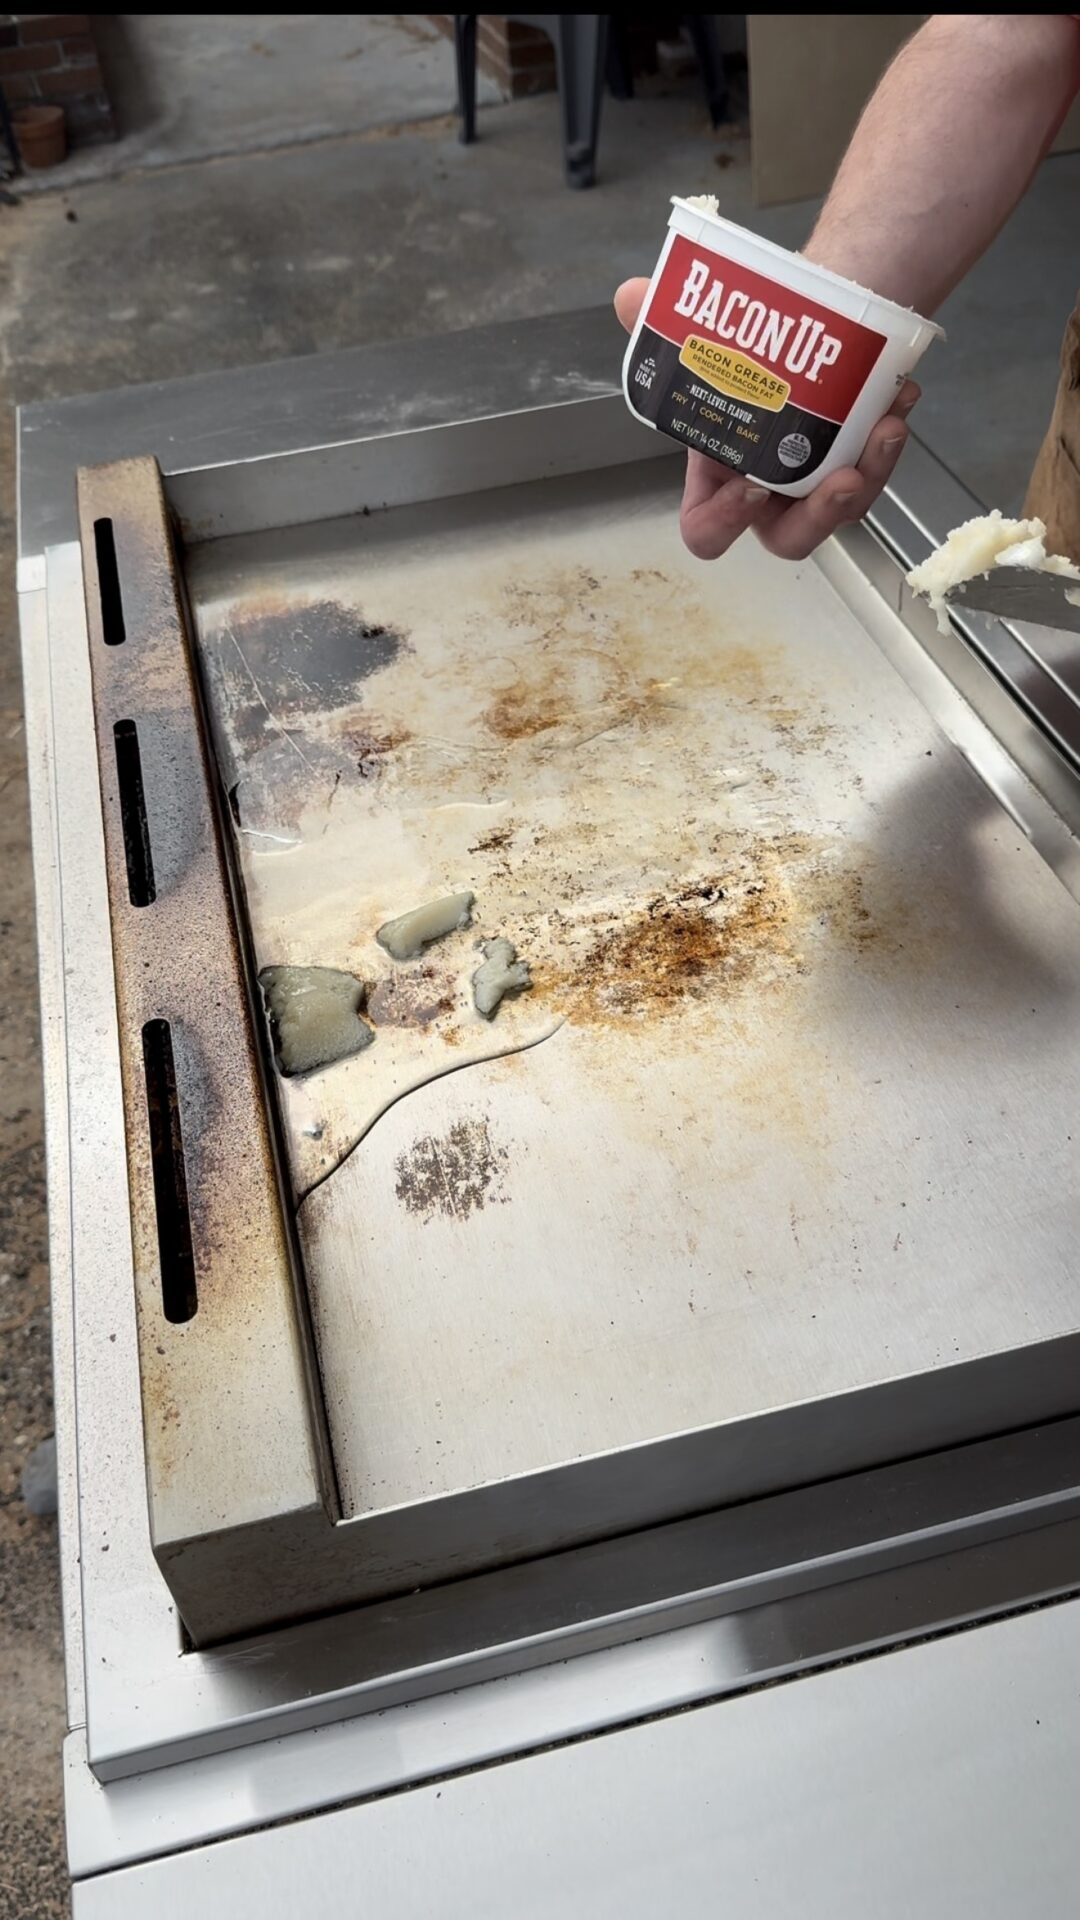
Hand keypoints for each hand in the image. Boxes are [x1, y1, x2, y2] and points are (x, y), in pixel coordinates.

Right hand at [614, 277, 919, 562]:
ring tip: (887, 426)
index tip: (751, 487)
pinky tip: (901, 398)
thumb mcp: (706, 335)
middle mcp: (768, 494)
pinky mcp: (858, 461)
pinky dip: (888, 439)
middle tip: (843, 478)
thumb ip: (666, 324)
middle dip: (820, 515)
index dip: (725, 522)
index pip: (707, 530)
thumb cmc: (751, 349)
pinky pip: (876, 470)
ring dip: (871, 475)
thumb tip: (631, 296)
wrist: (808, 320)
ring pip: (845, 508)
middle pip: (790, 538)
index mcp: (718, 479)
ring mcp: (816, 483)